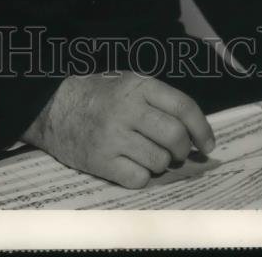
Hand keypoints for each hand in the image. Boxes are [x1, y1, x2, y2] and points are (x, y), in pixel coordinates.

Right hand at [21, 71, 215, 188]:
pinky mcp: (101, 160)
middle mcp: (127, 109)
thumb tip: (193, 130)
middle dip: (183, 150)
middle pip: (175, 136)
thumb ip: (157, 100)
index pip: (183, 107)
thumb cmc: (97, 95)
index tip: (209, 144)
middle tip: (178, 153)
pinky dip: (141, 176)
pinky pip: (138, 178)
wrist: (53, 107)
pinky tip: (131, 165)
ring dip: (161, 163)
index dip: (202, 128)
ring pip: (159, 161)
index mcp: (138, 86)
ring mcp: (113, 136)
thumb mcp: (127, 83)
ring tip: (149, 156)